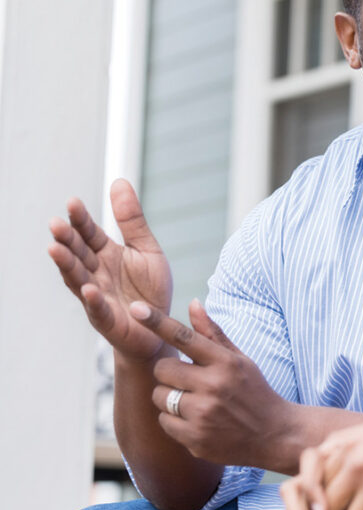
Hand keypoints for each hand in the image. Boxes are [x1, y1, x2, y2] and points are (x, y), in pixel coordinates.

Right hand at [48, 178, 172, 360]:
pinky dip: (92, 299)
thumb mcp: (146, 248)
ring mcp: (98, 296)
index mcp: (106, 254)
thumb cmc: (149, 289)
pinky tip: (89, 289)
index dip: (81, 219)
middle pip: (78, 254)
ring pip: (78, 278)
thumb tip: (119, 181)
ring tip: (55, 249)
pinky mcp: (107, 319)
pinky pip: (98, 309)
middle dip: (66, 240)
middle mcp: (96, 273)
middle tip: (56, 224)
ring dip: (67, 265)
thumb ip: (132, 220)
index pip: (89, 233)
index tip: (72, 202)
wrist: (159, 328)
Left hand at [130, 299, 299, 470]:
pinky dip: (174, 421)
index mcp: (225, 362)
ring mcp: (204, 414)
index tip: (136, 308)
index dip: (157, 322)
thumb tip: (193, 303)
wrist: (274, 434)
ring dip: (169, 398)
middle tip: (187, 379)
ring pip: (159, 397)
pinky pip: (164, 422)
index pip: (184, 337)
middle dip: (169, 372)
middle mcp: (214, 386)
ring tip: (194, 402)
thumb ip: (213, 333)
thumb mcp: (239, 360)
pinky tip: (196, 421)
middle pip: (163, 369)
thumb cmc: (253, 391)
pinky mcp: (196, 439)